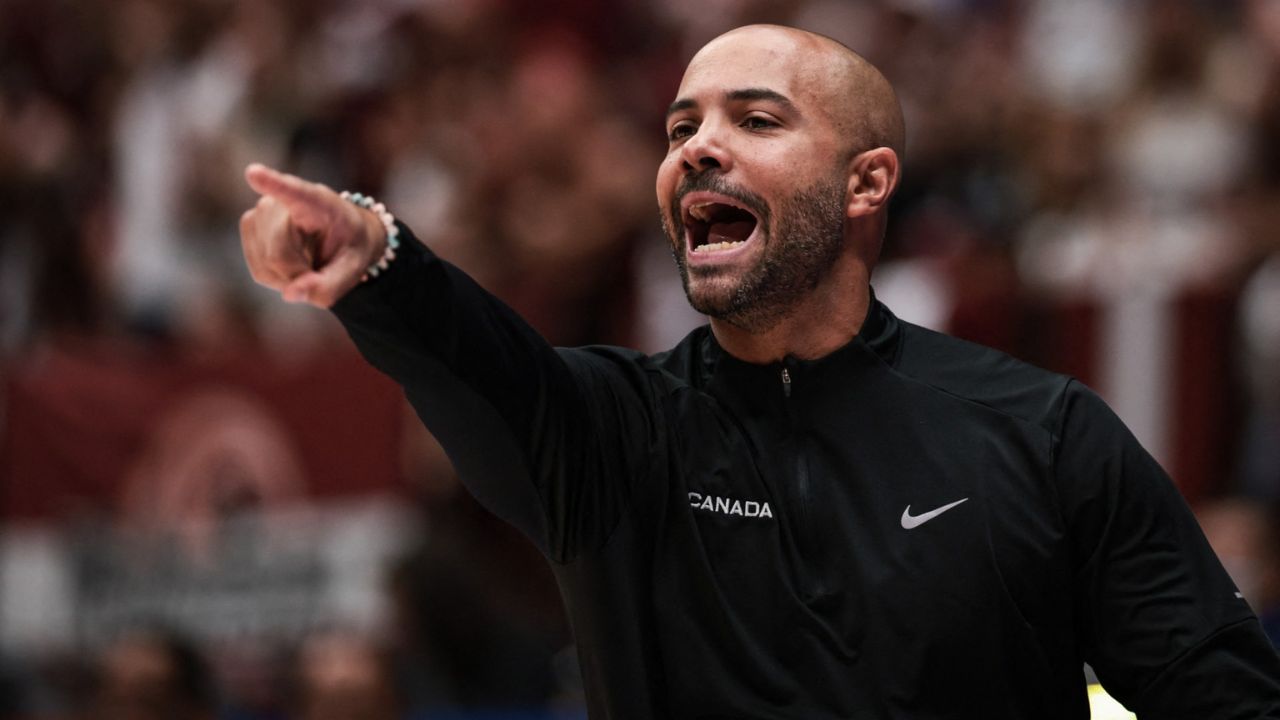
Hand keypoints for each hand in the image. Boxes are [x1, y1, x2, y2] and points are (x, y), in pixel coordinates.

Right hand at [239, 163, 386, 307]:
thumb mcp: (353, 268)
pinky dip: (278, 278)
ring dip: (290, 277)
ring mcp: (261, 211)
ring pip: (266, 263)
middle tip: (321, 272)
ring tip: (309, 263)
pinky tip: (294, 266)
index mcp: (319, 201)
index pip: (294, 191)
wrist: (341, 236)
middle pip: (279, 252)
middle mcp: (284, 200)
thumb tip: (289, 295)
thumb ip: (329, 286)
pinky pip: (259, 270)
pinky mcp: (250, 226)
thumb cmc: (349, 247)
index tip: (254, 173)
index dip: (273, 183)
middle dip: (300, 274)